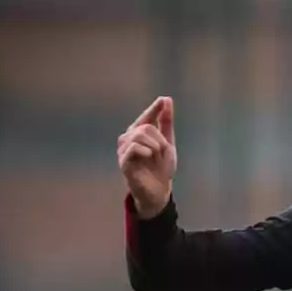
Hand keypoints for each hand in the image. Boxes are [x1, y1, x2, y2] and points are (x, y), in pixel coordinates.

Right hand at [117, 96, 177, 218]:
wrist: (160, 191)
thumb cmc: (161, 168)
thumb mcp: (167, 143)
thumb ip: (165, 122)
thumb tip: (166, 99)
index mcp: (138, 134)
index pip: (145, 117)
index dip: (154, 109)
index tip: (164, 100)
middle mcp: (127, 140)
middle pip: (145, 126)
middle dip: (160, 139)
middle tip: (163, 152)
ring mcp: (124, 151)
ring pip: (139, 135)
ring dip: (155, 145)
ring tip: (157, 157)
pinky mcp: (123, 163)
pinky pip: (133, 148)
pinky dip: (145, 150)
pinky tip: (150, 156)